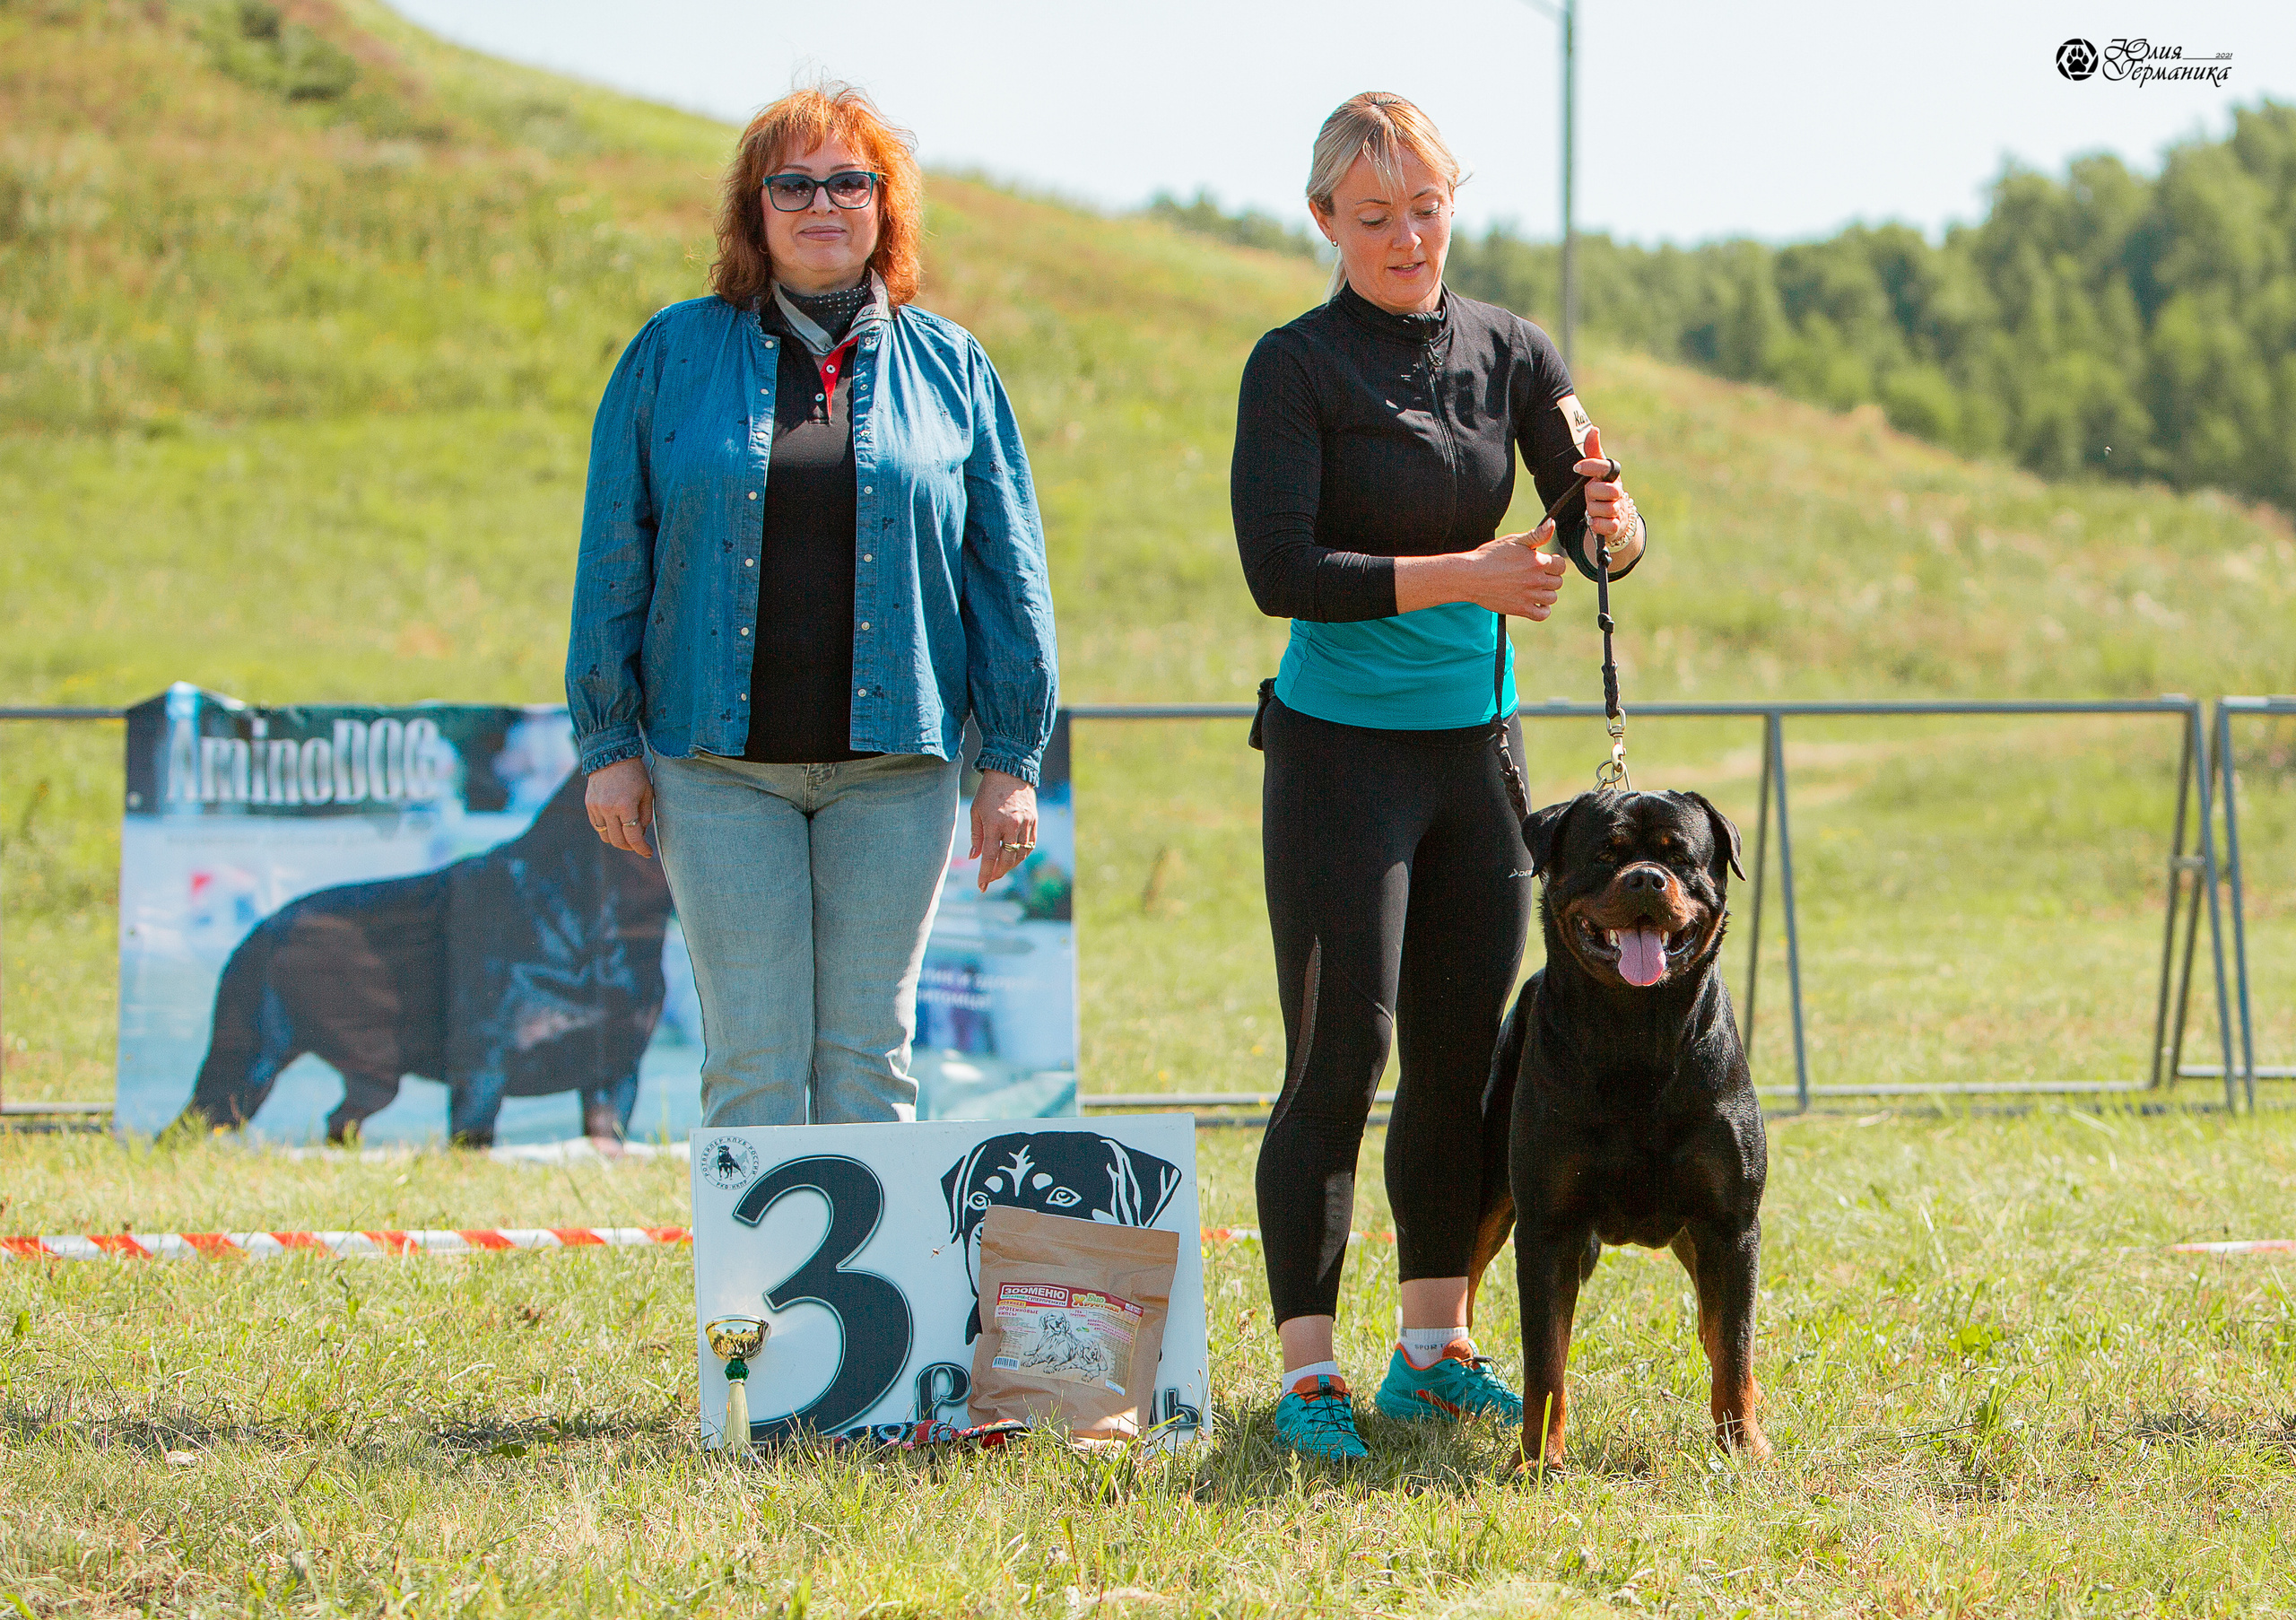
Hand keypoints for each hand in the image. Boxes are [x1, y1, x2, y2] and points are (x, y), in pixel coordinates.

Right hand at [585, 757, 654, 856]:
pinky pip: (597, 826)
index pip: (633, 837)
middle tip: (638, 844)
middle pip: (618, 841)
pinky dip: (607, 830)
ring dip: (617, 839)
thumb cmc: (634, 774)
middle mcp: (608, 809)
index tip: (648, 853)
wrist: (611, 755)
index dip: (641, 848)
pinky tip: (616, 824)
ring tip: (627, 834)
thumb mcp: (647, 793)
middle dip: (630, 846)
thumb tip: (640, 834)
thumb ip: (645, 816)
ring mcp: (596, 808)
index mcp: (625, 806)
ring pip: (605, 836)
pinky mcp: (589, 805)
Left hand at [968, 769, 1037, 892]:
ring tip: (1000, 868)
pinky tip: (1013, 857)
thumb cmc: (988, 792)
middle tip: (990, 878)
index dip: (985, 873)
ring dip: (1010, 865)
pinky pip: (1030, 845)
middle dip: (998, 872)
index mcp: (994, 823)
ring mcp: (1025, 824)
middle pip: (1007, 859)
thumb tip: (974, 857)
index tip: (981, 886)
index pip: (990, 856)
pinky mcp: (1034, 822)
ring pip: (1020, 854)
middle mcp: (1011, 825)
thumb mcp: (975, 811)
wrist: (1010, 772)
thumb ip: (976, 836)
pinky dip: (1022, 854)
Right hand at [1453, 522, 1569, 618]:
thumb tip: (1552, 524)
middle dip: (1549, 577)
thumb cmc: (1490, 556)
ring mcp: (1529, 596)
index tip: (1543, 563)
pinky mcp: (1521, 609)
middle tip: (1534, 575)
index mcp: (1537, 562)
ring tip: (1534, 587)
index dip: (1553, 563)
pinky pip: (1542, 614)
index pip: (1561, 565)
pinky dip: (1543, 610)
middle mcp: (1536, 580)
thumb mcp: (1514, 540)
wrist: (1471, 576)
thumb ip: (1537, 534)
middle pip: (1558, 582)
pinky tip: (1535, 602)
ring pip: (1552, 598)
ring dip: (1546, 593)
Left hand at [1578, 426, 1642, 568]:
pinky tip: (1595, 521)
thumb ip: (1593, 452)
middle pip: (1604, 490)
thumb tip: (1594, 429)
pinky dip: (1597, 525)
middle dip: (1592, 495)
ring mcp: (1618, 509)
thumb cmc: (1601, 490)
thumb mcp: (1596, 472)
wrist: (1615, 518)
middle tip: (1590, 496)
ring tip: (1593, 509)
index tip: (1576, 467)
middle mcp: (1618, 491)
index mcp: (1612, 476)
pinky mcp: (1616, 526)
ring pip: (1602, 509)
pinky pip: (1605, 525)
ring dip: (1592, 511)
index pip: (1605, 466)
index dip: (1591, 466)